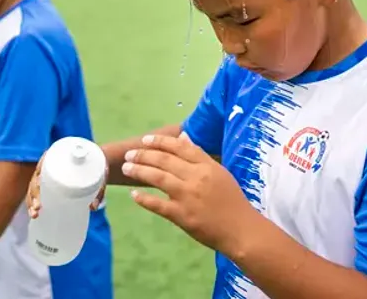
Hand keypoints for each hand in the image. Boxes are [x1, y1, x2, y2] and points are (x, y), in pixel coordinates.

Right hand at [26, 152, 107, 218]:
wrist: (99, 162)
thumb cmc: (99, 165)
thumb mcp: (101, 174)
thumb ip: (99, 190)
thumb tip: (93, 207)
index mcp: (59, 154)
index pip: (43, 164)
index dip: (38, 177)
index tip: (38, 189)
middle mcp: (51, 163)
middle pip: (36, 178)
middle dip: (33, 194)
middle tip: (38, 208)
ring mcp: (49, 174)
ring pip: (35, 187)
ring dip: (31, 201)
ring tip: (35, 214)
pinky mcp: (50, 183)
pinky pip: (39, 192)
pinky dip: (35, 202)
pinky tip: (35, 214)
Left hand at [122, 134, 256, 254]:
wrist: (240, 229)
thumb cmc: (231, 200)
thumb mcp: (219, 172)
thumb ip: (200, 155)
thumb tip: (183, 137)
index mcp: (206, 165)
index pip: (179, 147)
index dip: (160, 142)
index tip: (145, 140)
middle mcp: (196, 177)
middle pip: (164, 160)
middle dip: (143, 155)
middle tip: (129, 154)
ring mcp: (187, 196)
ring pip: (158, 178)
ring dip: (139, 171)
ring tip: (126, 168)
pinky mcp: (181, 215)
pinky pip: (158, 205)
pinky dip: (144, 199)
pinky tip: (134, 194)